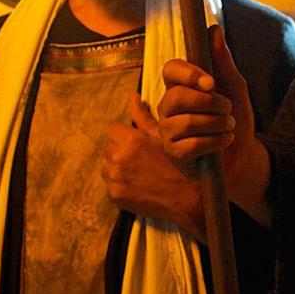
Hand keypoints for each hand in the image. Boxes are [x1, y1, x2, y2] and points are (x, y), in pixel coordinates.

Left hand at [103, 94, 206, 238]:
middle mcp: (119, 157)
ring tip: (138, 173)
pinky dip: (120, 186)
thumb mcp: (163, 136)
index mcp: (131, 140)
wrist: (187, 197)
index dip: (123, 135)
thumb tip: (133, 96)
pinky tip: (137, 186)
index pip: (112, 130)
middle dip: (120, 151)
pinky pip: (110, 186)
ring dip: (117, 168)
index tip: (135, 143)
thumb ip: (143, 116)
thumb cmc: (178, 163)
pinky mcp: (115, 195)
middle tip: (139, 160)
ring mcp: (115, 178)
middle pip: (108, 148)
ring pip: (107, 167)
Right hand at [153, 26, 256, 177]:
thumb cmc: (234, 117)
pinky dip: (216, 141)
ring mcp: (167, 131)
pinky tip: (225, 140)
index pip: (170, 70)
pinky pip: (191, 145)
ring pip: (186, 121)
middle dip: (210, 103)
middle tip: (227, 108)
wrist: (243, 154)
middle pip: (176, 96)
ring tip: (229, 125)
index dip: (188, 73)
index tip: (211, 82)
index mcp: (180, 86)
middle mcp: (168, 107)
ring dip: (217, 123)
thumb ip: (223, 60)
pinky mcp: (174, 153)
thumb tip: (214, 28)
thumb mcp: (234, 86)